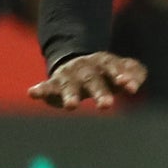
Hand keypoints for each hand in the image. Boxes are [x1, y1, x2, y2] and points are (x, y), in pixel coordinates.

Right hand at [28, 52, 145, 110]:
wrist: (79, 64)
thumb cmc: (107, 73)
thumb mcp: (123, 71)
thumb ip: (135, 74)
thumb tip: (133, 85)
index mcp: (106, 61)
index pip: (115, 68)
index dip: (123, 77)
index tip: (130, 88)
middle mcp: (86, 67)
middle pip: (93, 79)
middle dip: (100, 92)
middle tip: (107, 105)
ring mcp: (69, 74)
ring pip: (69, 85)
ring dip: (70, 95)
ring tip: (72, 106)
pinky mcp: (53, 83)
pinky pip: (45, 86)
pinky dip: (40, 90)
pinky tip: (33, 93)